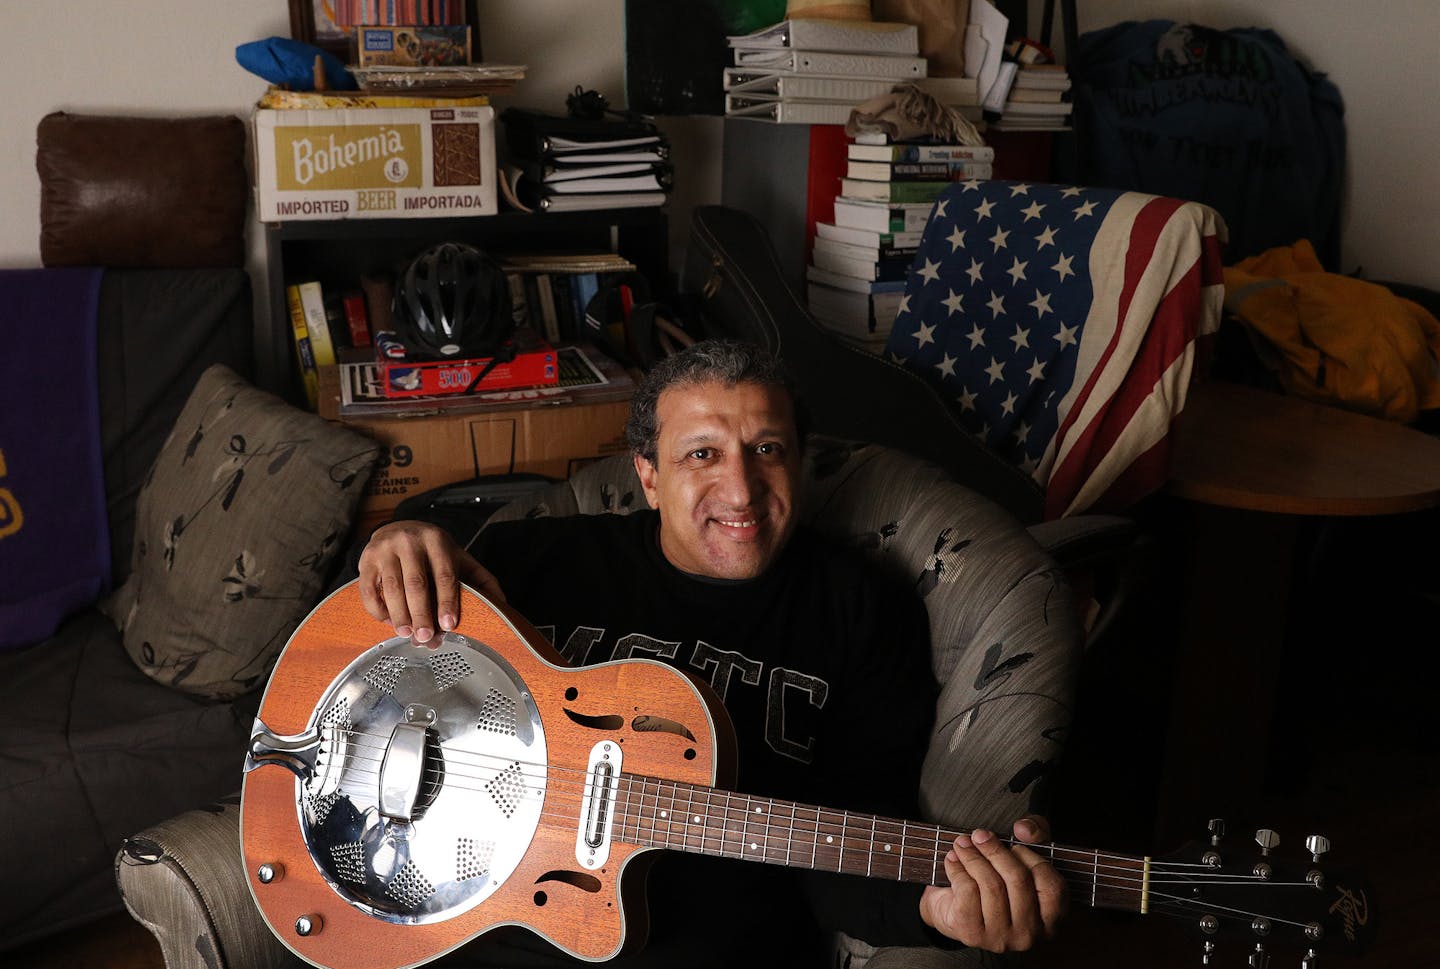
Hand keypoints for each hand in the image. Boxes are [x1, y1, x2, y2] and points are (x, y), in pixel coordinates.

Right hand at [356, 521, 505, 644]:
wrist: (398, 529)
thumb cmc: (432, 552)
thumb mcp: (459, 559)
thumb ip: (481, 580)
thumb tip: (502, 606)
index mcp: (437, 541)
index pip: (444, 574)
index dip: (447, 601)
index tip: (449, 624)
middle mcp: (409, 541)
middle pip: (416, 584)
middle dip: (422, 614)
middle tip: (426, 636)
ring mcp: (384, 549)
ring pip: (391, 588)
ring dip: (400, 616)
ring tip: (407, 633)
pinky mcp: (365, 561)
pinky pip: (369, 591)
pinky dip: (378, 611)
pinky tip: (389, 622)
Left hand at [919, 815, 1066, 951]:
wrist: (953, 912)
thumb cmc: (996, 883)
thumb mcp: (1021, 856)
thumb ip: (1035, 833)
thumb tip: (1024, 829)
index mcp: (1050, 920)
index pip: (1051, 886)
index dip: (1033, 859)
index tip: (1013, 844)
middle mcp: (1030, 935)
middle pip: (1018, 881)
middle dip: (995, 851)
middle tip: (979, 835)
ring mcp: (1002, 938)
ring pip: (991, 885)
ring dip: (973, 857)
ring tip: (962, 844)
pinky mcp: (973, 934)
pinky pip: (968, 891)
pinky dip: (957, 869)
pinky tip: (952, 860)